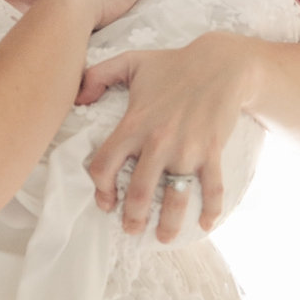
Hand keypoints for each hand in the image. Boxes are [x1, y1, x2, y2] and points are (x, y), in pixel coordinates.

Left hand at [75, 32, 257, 242]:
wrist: (222, 63)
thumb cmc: (173, 64)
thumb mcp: (131, 61)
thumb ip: (99, 75)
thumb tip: (78, 97)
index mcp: (134, 123)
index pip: (104, 165)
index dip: (100, 188)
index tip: (106, 201)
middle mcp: (158, 141)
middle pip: (139, 191)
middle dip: (133, 217)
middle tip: (130, 229)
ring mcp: (187, 149)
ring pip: (174, 197)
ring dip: (168, 224)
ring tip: (163, 237)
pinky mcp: (212, 152)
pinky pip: (212, 188)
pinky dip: (211, 210)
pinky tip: (206, 224)